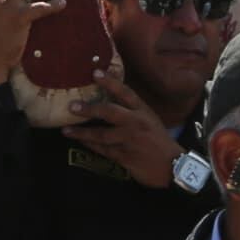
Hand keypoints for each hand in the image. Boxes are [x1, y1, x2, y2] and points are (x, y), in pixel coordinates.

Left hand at [65, 89, 180, 188]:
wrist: (173, 166)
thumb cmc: (159, 141)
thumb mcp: (150, 120)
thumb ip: (132, 110)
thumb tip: (109, 99)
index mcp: (143, 112)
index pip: (126, 93)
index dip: (110, 82)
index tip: (95, 73)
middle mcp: (136, 123)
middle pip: (110, 112)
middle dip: (90, 109)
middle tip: (72, 106)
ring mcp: (130, 140)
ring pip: (102, 134)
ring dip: (82, 133)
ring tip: (66, 130)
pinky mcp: (125, 157)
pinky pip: (103, 150)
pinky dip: (90, 145)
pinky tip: (80, 141)